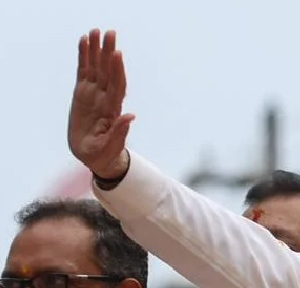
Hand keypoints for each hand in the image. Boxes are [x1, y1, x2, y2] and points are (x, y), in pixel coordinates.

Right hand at [68, 29, 134, 179]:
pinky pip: (84, 71)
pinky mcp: (83, 94)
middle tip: (110, 33)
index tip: (117, 54)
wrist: (96, 158)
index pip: (116, 87)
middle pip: (108, 72)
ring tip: (96, 31)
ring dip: (96, 50)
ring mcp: (94, 95)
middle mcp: (104, 99)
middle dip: (108, 53)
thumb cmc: (104, 155)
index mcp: (111, 111)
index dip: (117, 71)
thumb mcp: (110, 147)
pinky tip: (84, 41)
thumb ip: (119, 132)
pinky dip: (84, 56)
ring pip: (96, 68)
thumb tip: (131, 117)